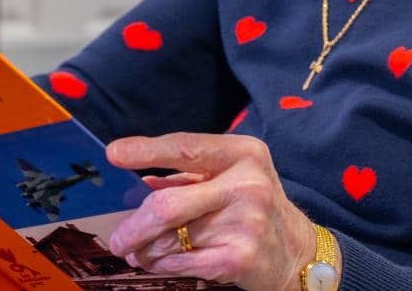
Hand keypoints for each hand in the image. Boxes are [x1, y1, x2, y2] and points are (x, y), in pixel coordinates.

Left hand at [105, 133, 315, 290]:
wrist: (298, 252)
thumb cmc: (254, 207)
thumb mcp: (232, 177)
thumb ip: (189, 176)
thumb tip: (141, 181)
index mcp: (243, 153)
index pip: (185, 147)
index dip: (146, 151)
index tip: (113, 153)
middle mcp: (246, 184)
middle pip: (167, 204)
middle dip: (133, 226)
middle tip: (118, 239)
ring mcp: (245, 223)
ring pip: (169, 239)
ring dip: (145, 249)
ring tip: (138, 252)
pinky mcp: (239, 258)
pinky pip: (182, 263)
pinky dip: (163, 265)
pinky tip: (159, 263)